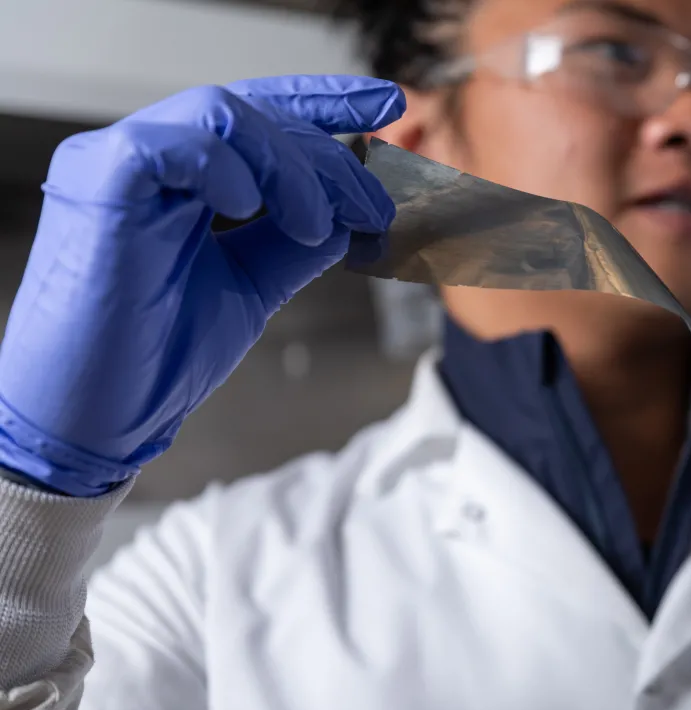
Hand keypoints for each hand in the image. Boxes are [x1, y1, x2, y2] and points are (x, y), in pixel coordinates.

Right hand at [0, 75, 404, 495]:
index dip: (324, 103)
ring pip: (222, 115)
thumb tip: (345, 217)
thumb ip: (292, 246)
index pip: (257, 115)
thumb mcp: (249, 287)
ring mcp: (117, 164)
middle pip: (252, 112)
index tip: (388, 106)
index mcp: (178, 177)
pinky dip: (228, 169)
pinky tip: (254, 209)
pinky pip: (174, 145)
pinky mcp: (99, 184)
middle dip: (328, 154)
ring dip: (291, 167)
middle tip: (374, 203)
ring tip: (316, 226)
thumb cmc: (156, 357)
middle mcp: (146, 158)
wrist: (100, 419)